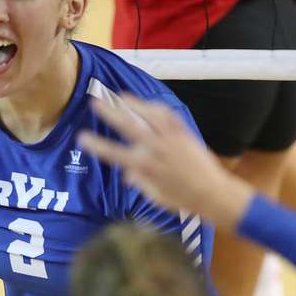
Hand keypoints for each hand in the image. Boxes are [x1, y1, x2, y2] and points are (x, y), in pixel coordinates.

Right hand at [78, 96, 253, 230]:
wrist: (213, 193)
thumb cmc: (184, 200)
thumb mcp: (156, 197)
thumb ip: (140, 182)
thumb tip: (128, 174)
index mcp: (146, 168)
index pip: (114, 154)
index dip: (97, 145)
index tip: (82, 137)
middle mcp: (156, 149)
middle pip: (128, 126)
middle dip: (110, 113)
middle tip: (95, 102)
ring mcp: (171, 139)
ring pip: (147, 115)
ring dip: (131, 104)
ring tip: (118, 95)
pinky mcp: (184, 133)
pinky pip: (166, 115)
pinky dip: (154, 107)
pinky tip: (145, 103)